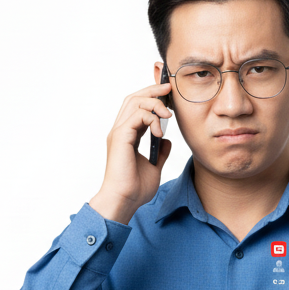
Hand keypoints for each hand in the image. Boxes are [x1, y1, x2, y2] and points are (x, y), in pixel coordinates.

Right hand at [93, 81, 174, 220]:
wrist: (124, 201)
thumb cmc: (135, 189)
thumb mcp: (154, 166)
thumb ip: (160, 151)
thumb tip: (167, 140)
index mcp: (126, 136)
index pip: (136, 107)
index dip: (151, 96)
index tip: (168, 94)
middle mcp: (120, 131)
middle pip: (134, 98)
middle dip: (153, 89)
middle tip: (169, 88)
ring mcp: (119, 133)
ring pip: (134, 102)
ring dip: (154, 102)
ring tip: (168, 113)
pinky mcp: (120, 137)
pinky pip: (137, 116)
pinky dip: (152, 119)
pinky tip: (160, 131)